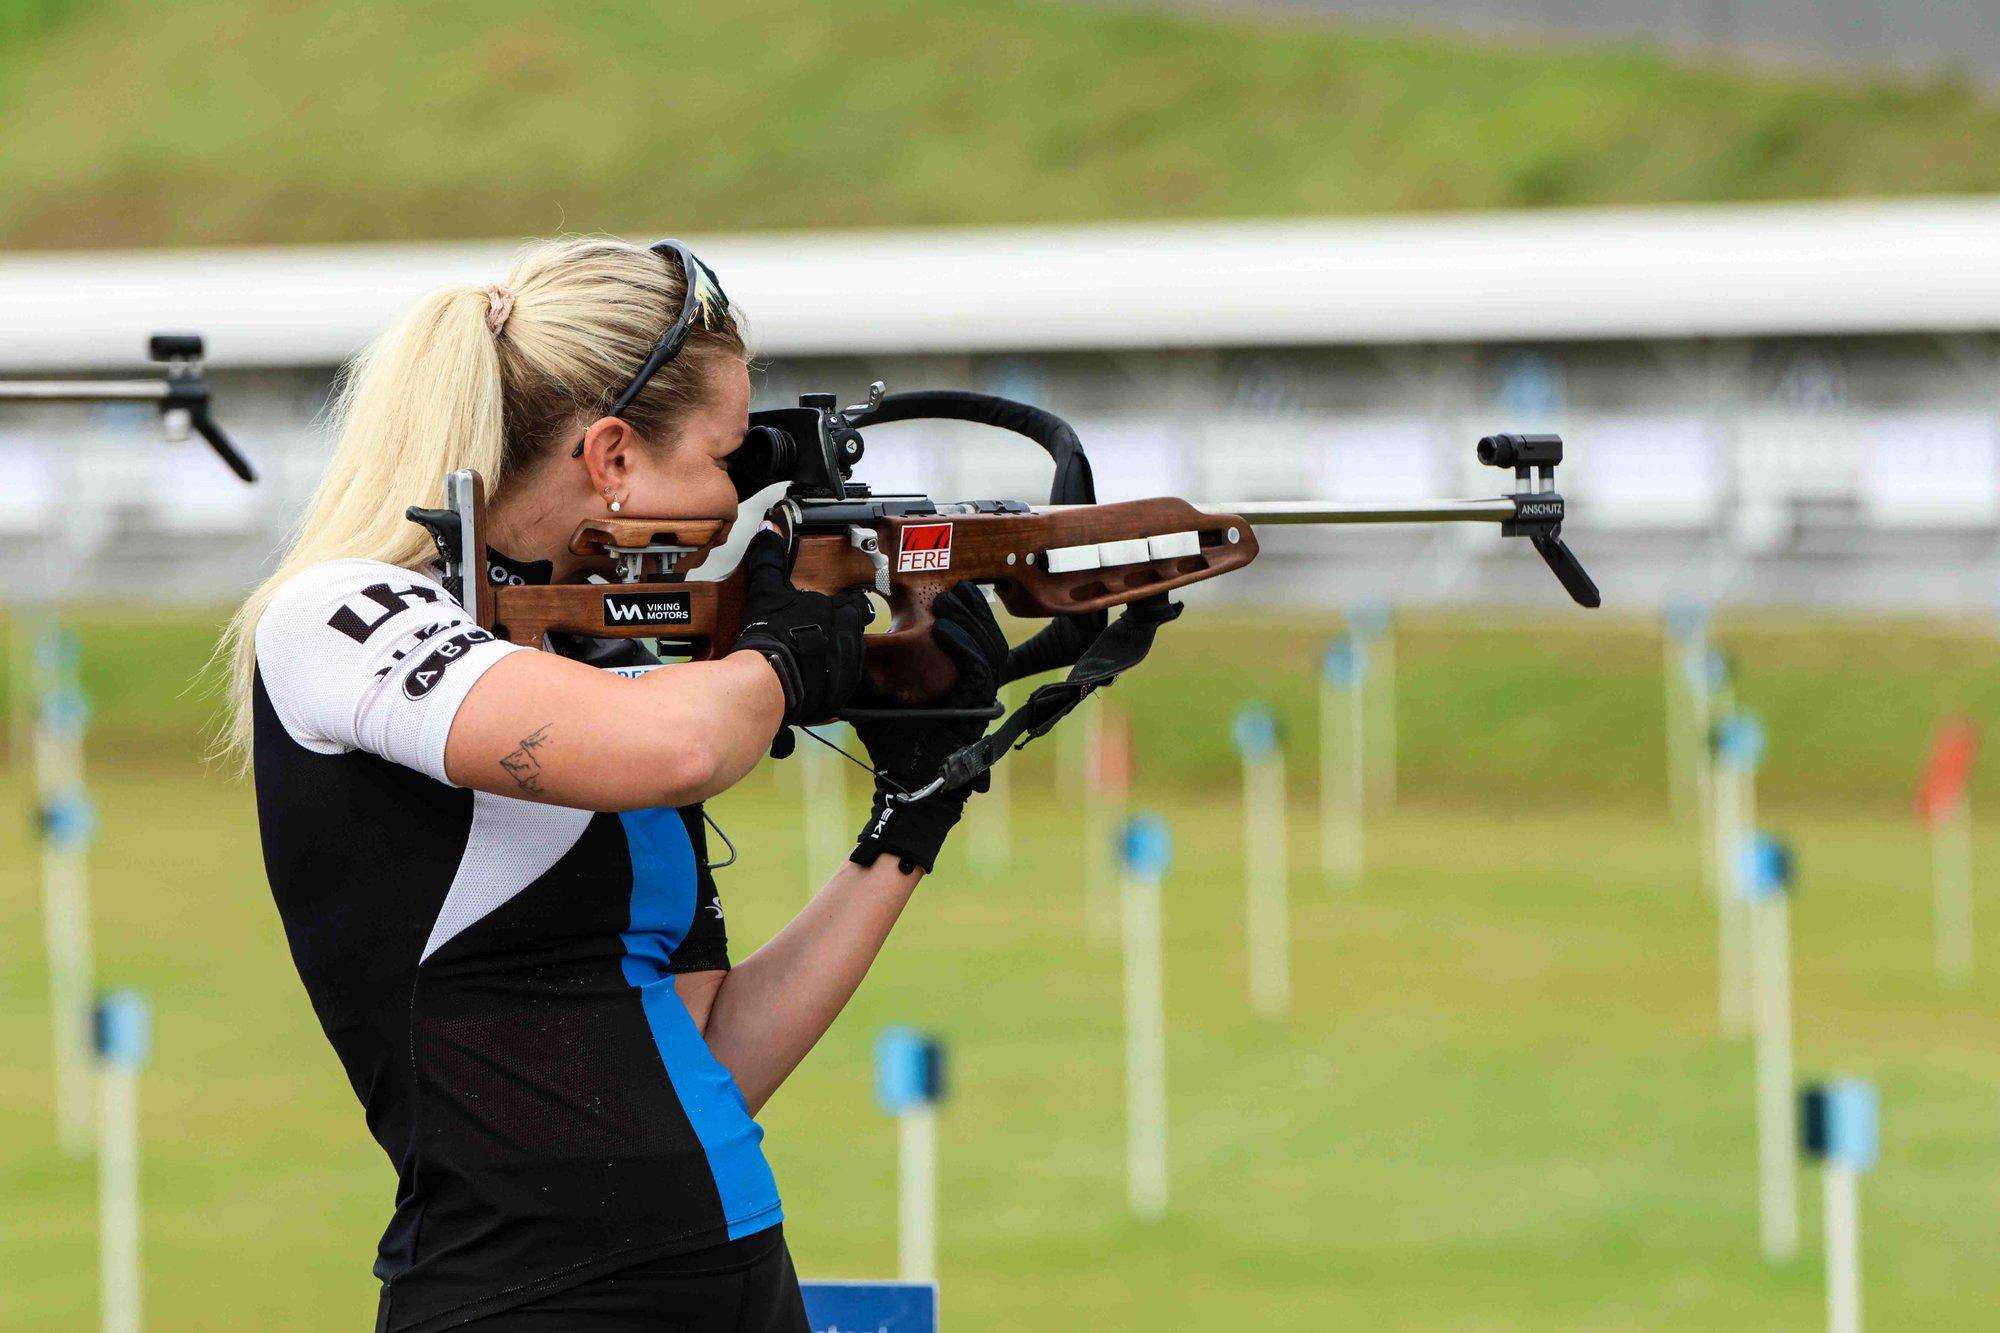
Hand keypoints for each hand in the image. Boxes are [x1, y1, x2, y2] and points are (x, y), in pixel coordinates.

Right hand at [735, 529, 870, 729]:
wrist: (771, 680)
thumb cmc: (772, 634)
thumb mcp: (767, 591)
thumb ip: (770, 560)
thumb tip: (769, 530)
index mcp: (837, 609)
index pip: (847, 603)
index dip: (832, 609)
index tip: (818, 616)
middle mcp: (850, 636)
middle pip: (852, 629)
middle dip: (836, 631)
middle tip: (813, 638)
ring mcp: (850, 665)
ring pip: (850, 655)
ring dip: (835, 655)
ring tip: (812, 659)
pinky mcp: (843, 689)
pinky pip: (843, 681)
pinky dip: (831, 679)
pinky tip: (812, 679)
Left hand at [849, 582, 1008, 873]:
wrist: (902, 784)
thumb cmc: (891, 746)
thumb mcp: (878, 700)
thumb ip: (871, 675)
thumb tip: (842, 648)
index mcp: (957, 684)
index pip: (974, 641)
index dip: (970, 615)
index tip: (951, 592)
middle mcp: (973, 689)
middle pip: (987, 639)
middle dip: (973, 611)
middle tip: (955, 589)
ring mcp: (977, 699)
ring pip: (989, 650)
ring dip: (970, 621)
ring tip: (950, 601)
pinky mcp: (976, 709)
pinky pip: (979, 670)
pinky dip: (965, 646)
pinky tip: (947, 629)